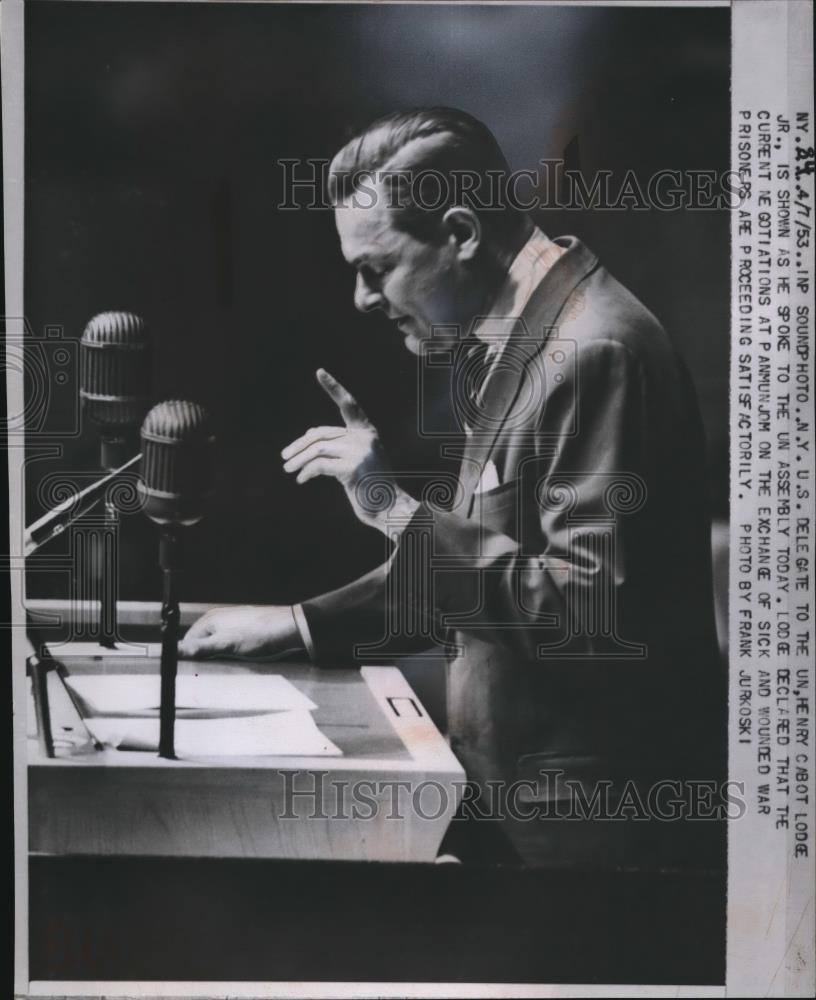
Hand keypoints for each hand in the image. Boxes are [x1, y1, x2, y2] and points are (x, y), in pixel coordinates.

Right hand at [178, 605, 302, 659]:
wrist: (290, 629)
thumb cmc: (258, 635)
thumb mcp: (225, 645)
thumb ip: (198, 649)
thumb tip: (171, 650)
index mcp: (210, 620)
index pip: (188, 642)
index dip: (190, 658)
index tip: (194, 672)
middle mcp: (220, 620)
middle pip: (203, 644)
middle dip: (205, 659)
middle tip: (213, 671)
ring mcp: (233, 625)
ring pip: (217, 647)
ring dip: (220, 659)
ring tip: (229, 666)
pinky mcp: (245, 631)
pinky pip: (231, 646)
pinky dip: (232, 655)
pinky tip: (240, 661)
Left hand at [281, 368, 417, 532]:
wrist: (389, 509)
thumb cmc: (370, 488)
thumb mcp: (355, 462)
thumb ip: (338, 447)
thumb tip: (308, 438)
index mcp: (367, 433)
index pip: (349, 405)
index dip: (334, 388)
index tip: (319, 372)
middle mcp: (365, 437)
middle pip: (321, 433)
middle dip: (299, 445)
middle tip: (285, 457)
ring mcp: (360, 451)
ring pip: (317, 448)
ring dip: (298, 459)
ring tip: (288, 468)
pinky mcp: (353, 466)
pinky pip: (320, 464)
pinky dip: (307, 471)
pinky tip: (301, 479)